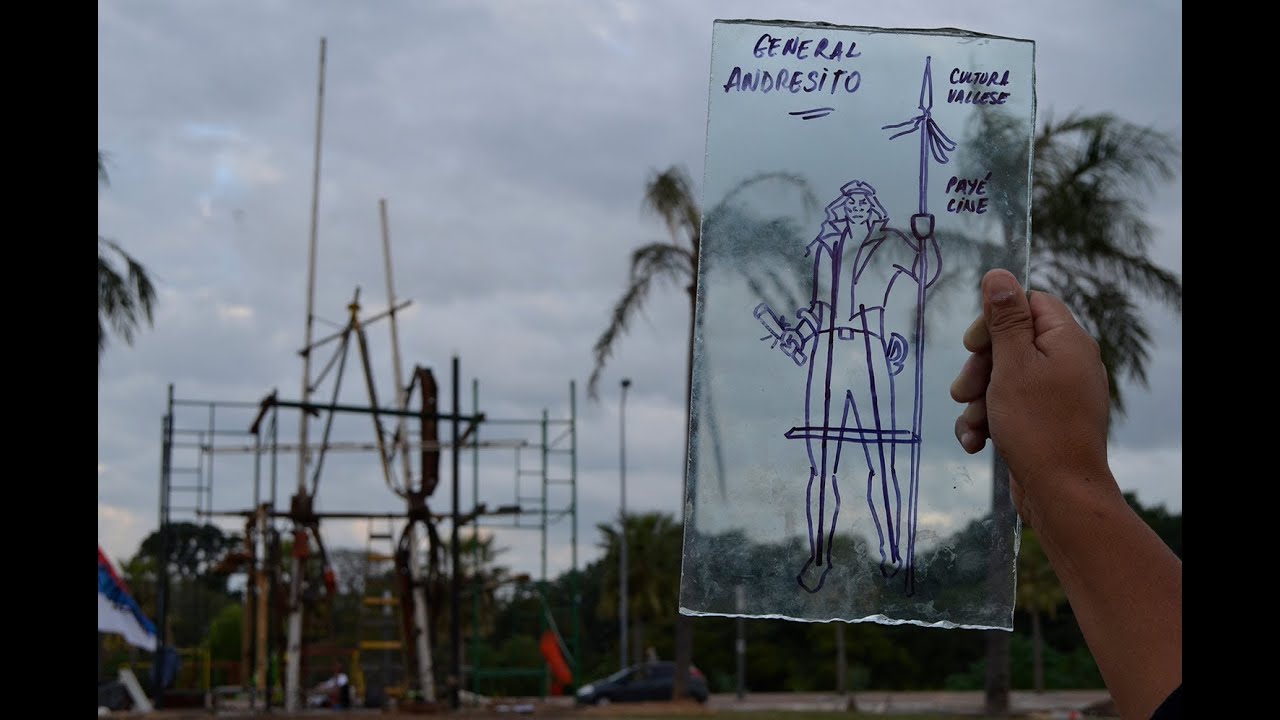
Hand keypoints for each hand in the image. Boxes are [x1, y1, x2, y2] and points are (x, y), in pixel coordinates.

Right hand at [950, 269, 1112, 523]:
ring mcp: (1058, 394)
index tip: (973, 345)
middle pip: (1011, 343)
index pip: (1029, 304)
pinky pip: (1010, 407)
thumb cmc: (1037, 425)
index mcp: (1068, 341)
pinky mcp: (1046, 421)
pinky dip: (989, 420)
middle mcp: (1068, 363)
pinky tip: (976, 441)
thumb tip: (999, 273)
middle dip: (979, 367)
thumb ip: (1005, 318)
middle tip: (964, 389)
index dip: (995, 320)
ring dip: (978, 400)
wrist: (1061, 492)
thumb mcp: (1012, 364)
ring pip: (1004, 379)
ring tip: (971, 423)